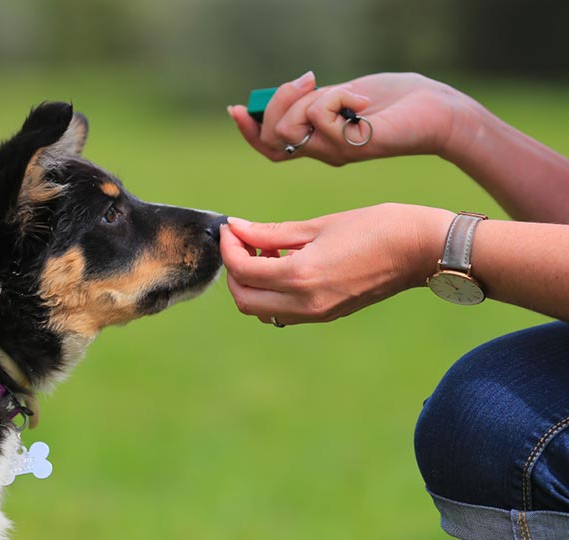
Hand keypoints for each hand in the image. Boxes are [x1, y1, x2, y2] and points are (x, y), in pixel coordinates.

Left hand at [220, 204, 454, 324]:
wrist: (422, 250)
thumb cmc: (377, 227)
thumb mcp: (319, 225)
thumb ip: (272, 232)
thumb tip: (237, 228)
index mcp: (302, 277)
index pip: (242, 271)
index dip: (229, 247)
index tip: (231, 227)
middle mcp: (305, 304)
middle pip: (244, 299)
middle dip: (234, 270)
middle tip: (243, 241)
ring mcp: (317, 314)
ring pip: (261, 310)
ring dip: (251, 283)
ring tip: (266, 251)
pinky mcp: (326, 315)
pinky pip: (282, 312)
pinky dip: (271, 292)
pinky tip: (284, 264)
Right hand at [228, 72, 468, 165]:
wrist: (436, 112)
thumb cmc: (394, 102)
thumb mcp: (343, 95)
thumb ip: (314, 100)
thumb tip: (288, 92)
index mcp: (316, 141)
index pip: (268, 146)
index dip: (248, 130)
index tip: (236, 108)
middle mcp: (321, 152)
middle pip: (272, 136)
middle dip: (278, 101)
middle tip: (309, 81)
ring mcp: (335, 152)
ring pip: (289, 128)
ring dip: (308, 100)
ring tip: (341, 92)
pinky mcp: (350, 146)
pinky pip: (320, 116)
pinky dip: (338, 96)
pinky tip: (363, 101)